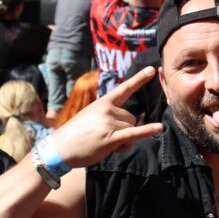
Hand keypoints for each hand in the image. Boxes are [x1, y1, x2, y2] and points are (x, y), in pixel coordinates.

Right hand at [48, 67, 162, 168]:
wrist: (59, 148)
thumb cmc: (76, 134)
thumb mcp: (92, 117)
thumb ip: (111, 117)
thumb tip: (135, 123)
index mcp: (103, 102)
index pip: (124, 89)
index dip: (139, 79)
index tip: (153, 69)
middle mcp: (107, 109)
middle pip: (132, 118)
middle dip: (125, 129)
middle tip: (107, 138)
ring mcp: (109, 122)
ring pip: (132, 129)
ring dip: (125, 140)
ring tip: (106, 144)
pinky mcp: (111, 137)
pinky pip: (134, 133)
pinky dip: (147, 131)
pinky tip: (159, 128)